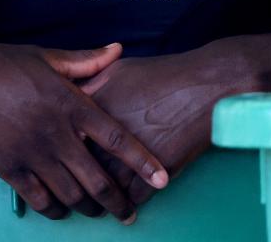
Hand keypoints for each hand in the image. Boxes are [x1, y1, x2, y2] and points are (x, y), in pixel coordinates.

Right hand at [0, 37, 168, 222]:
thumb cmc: (1, 63)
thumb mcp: (47, 57)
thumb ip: (86, 61)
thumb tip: (119, 50)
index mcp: (69, 103)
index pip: (115, 139)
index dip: (142, 162)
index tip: (162, 180)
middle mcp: (54, 133)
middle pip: (97, 180)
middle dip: (118, 202)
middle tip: (129, 211)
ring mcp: (30, 153)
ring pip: (71, 195)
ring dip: (89, 208)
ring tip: (97, 211)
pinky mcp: (8, 168)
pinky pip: (39, 200)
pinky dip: (55, 209)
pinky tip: (63, 208)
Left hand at [81, 51, 225, 205]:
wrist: (204, 86)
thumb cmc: (162, 74)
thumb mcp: (118, 70)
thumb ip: (89, 84)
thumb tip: (72, 97)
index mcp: (93, 108)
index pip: (65, 138)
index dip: (66, 148)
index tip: (70, 154)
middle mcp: (106, 134)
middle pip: (82, 166)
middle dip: (81, 176)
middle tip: (83, 183)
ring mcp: (129, 155)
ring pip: (107, 187)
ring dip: (105, 195)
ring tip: (106, 197)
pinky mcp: (154, 172)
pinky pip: (134, 196)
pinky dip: (131, 200)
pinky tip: (132, 197)